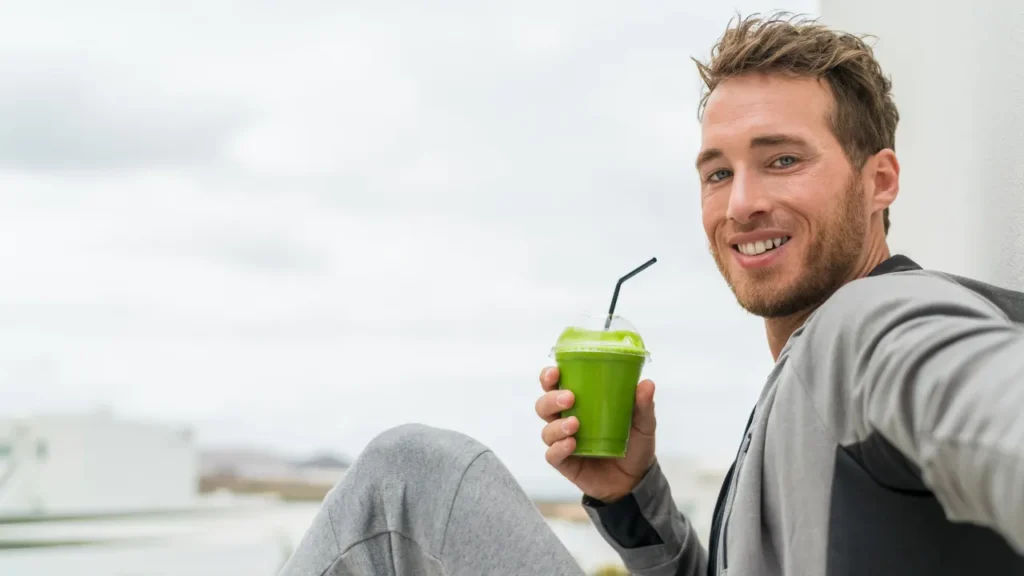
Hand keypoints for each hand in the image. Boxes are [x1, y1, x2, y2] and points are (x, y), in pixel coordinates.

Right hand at [535, 366, 656, 502]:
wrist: (636, 481)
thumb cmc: (635, 445)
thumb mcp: (643, 424)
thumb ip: (643, 405)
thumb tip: (647, 384)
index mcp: (580, 403)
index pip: (555, 385)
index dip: (549, 377)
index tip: (555, 371)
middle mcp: (566, 420)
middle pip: (544, 406)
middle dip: (551, 399)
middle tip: (570, 398)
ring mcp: (563, 443)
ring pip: (546, 430)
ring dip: (556, 426)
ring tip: (575, 424)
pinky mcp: (565, 463)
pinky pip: (552, 455)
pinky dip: (559, 448)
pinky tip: (572, 444)